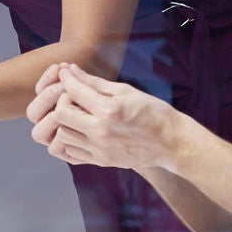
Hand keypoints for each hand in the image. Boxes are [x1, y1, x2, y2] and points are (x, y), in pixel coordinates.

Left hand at [27, 63, 172, 168]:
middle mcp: (101, 132)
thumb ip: (95, 82)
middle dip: (62, 101)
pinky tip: (81, 130)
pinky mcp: (101, 161)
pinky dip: (71, 139)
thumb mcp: (125, 91)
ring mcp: (100, 150)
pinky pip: (71, 152)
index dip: (67, 79)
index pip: (74, 92)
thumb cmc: (152, 111)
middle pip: (60, 115)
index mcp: (109, 111)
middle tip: (72, 96)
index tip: (67, 74)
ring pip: (62, 135)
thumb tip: (71, 70)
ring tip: (77, 113)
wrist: (170, 142)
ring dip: (65, 121)